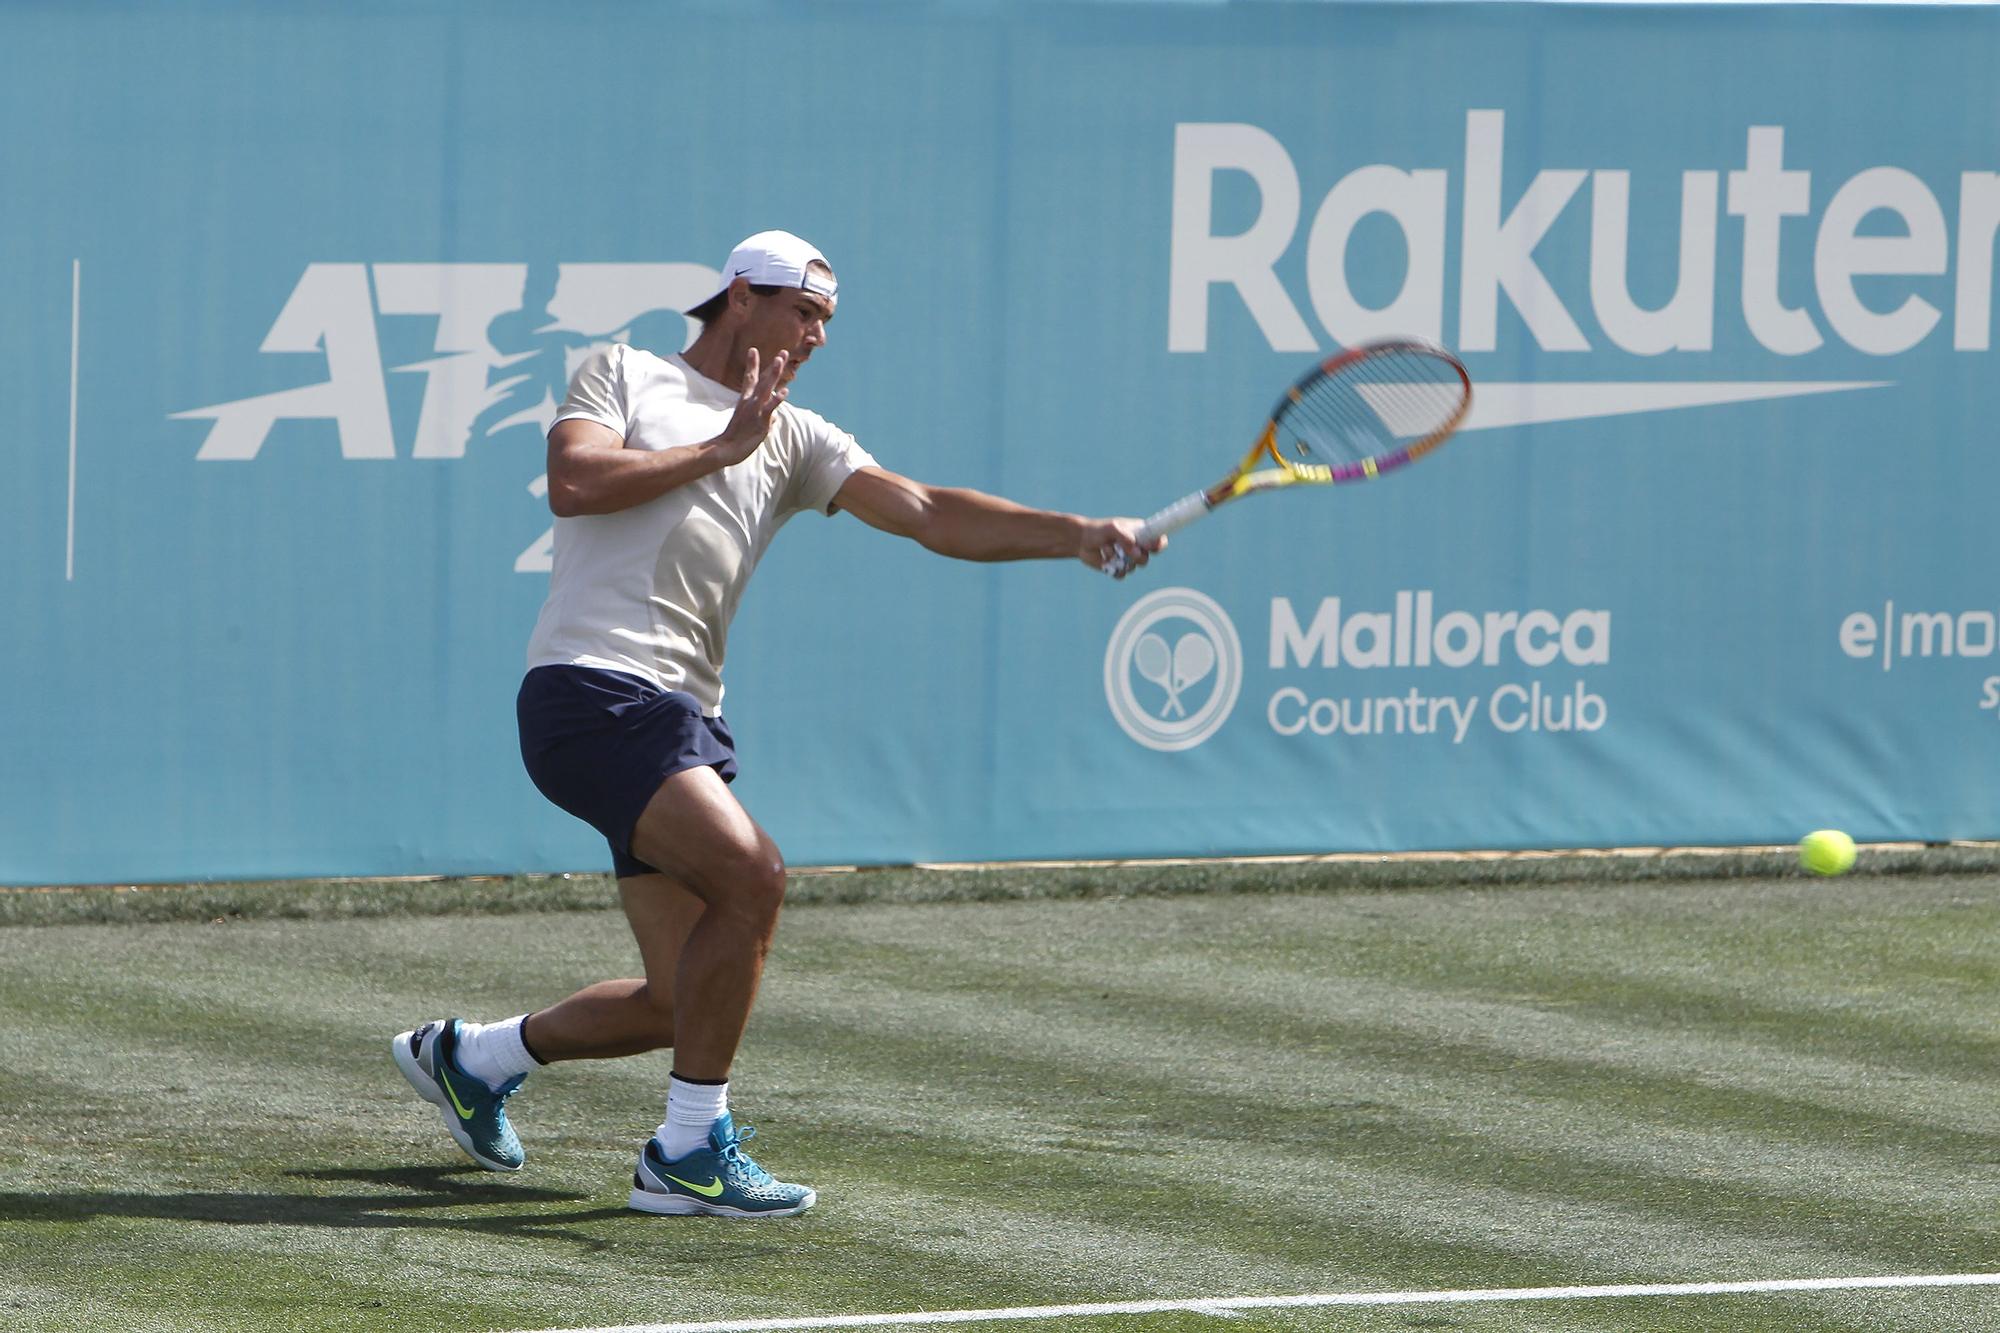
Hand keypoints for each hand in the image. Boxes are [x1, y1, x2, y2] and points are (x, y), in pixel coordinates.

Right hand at [712, 347, 789, 464]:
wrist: (726, 448)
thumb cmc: (736, 438)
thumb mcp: (750, 424)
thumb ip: (765, 418)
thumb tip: (776, 418)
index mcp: (745, 401)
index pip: (749, 379)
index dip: (752, 364)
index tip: (753, 350)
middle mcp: (750, 402)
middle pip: (763, 380)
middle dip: (773, 366)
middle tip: (783, 352)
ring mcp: (755, 410)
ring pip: (765, 388)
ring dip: (773, 374)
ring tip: (780, 360)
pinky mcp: (760, 421)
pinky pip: (769, 408)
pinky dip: (777, 400)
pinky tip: (785, 392)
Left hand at [1082, 519, 1162, 578]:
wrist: (1081, 541)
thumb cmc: (1098, 530)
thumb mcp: (1111, 528)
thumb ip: (1124, 536)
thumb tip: (1136, 549)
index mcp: (1140, 533)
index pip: (1158, 539)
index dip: (1158, 544)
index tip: (1151, 547)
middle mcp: (1136, 546)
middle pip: (1147, 557)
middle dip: (1137, 557)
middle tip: (1127, 552)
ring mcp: (1128, 559)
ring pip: (1133, 567)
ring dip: (1120, 561)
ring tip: (1107, 550)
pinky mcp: (1118, 568)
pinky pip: (1122, 574)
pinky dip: (1113, 569)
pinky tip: (1104, 561)